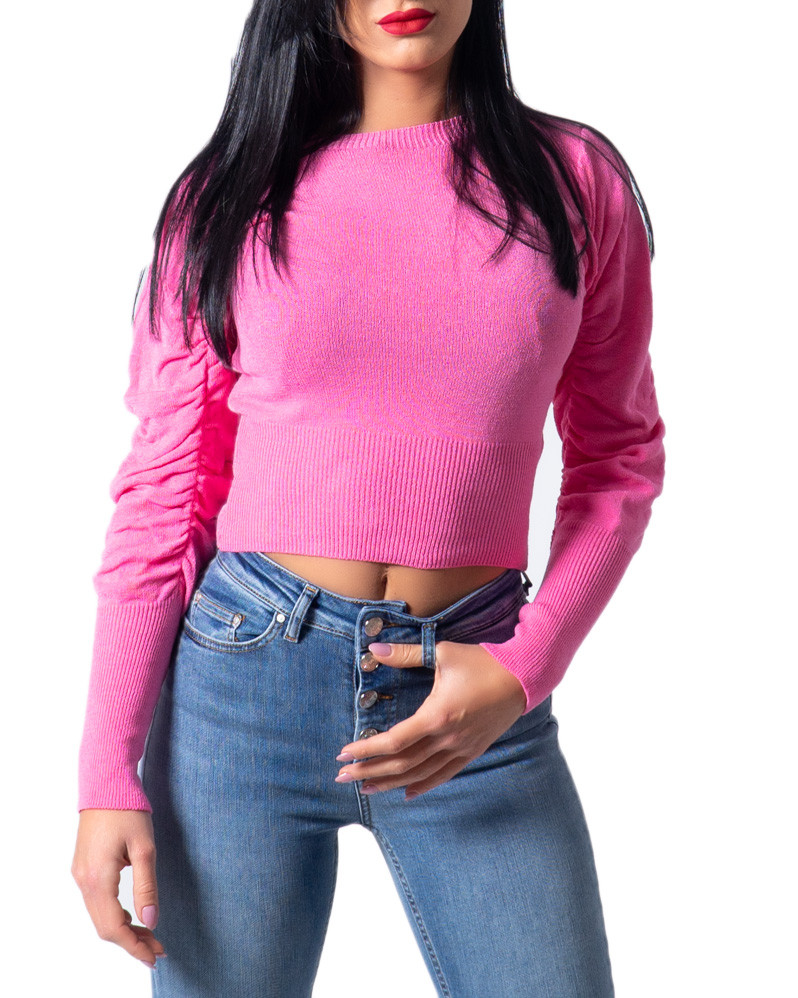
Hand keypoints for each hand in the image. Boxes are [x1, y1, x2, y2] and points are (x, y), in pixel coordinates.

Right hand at [72, 808, 166, 969]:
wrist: (106, 784)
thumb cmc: (127, 811)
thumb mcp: (144, 848)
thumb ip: (147, 886)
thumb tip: (152, 920)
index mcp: (98, 879)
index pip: (114, 927)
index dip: (135, 946)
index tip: (155, 955)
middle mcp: (84, 881)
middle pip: (104, 927)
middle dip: (131, 942)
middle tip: (158, 949)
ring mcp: (81, 875)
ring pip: (99, 916)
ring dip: (123, 929)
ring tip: (150, 935)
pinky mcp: (83, 868)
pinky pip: (96, 902)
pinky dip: (114, 915)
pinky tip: (133, 914)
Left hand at [335, 640, 526, 800]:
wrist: (523, 676)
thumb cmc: (482, 662)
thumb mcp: (443, 653)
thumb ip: (406, 654)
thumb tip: (374, 648)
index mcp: (437, 716)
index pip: (394, 741)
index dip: (366, 750)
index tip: (344, 753)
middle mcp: (447, 738)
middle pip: (402, 763)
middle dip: (370, 771)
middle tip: (342, 777)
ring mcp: (461, 748)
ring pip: (420, 774)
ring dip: (390, 782)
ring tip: (365, 787)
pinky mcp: (472, 751)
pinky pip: (444, 775)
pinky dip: (422, 786)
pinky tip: (405, 792)